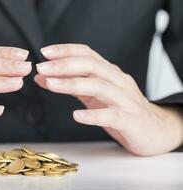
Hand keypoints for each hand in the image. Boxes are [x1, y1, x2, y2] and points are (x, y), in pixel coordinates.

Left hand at [35, 44, 182, 155]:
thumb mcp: (93, 95)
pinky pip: (111, 115)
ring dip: (72, 83)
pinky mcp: (130, 120)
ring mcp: (125, 100)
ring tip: (50, 84)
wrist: (155, 130)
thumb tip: (42, 77)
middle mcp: (117, 81)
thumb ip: (70, 85)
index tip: (44, 52)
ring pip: (99, 86)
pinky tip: (77, 115)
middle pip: (91, 65)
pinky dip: (93, 115)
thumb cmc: (121, 109)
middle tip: (42, 67)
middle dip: (64, 65)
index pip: (87, 54)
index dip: (66, 50)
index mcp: (108, 73)